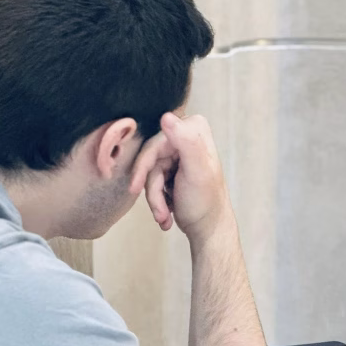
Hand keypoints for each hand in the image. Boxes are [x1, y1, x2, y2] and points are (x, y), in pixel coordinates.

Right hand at [129, 113, 232, 244]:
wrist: (208, 229)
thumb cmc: (205, 202)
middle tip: (158, 212)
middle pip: (150, 158)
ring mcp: (178, 152)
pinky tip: (166, 215)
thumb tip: (166, 116)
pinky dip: (157, 200)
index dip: (145, 165)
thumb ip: (186, 142)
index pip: (155, 141)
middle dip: (152, 189)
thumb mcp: (197, 171)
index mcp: (195, 129)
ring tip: (164, 218)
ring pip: (149, 173)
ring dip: (154, 199)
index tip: (137, 185)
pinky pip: (152, 180)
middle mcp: (186, 136)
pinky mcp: (171, 168)